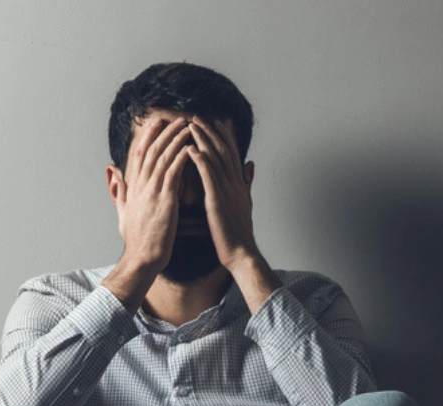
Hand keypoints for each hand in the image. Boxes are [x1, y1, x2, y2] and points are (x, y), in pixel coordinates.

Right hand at [113, 117, 192, 272]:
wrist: (142, 258)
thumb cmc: (136, 240)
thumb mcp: (122, 212)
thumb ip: (118, 191)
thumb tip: (113, 172)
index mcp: (132, 188)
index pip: (139, 155)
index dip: (148, 137)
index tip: (157, 124)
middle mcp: (141, 186)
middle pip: (151, 150)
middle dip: (164, 131)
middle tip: (176, 118)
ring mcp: (152, 191)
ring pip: (163, 156)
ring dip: (176, 139)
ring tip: (187, 126)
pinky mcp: (165, 200)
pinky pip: (174, 172)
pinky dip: (182, 157)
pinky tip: (190, 146)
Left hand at [186, 117, 259, 270]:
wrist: (241, 253)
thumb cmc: (239, 234)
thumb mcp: (245, 203)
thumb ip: (247, 182)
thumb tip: (251, 165)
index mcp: (239, 184)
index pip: (231, 154)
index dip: (224, 135)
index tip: (215, 120)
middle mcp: (234, 184)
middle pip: (223, 150)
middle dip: (210, 131)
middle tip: (197, 116)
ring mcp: (227, 191)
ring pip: (215, 159)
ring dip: (203, 139)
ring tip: (191, 124)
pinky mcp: (217, 201)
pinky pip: (208, 176)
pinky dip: (200, 160)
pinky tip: (191, 148)